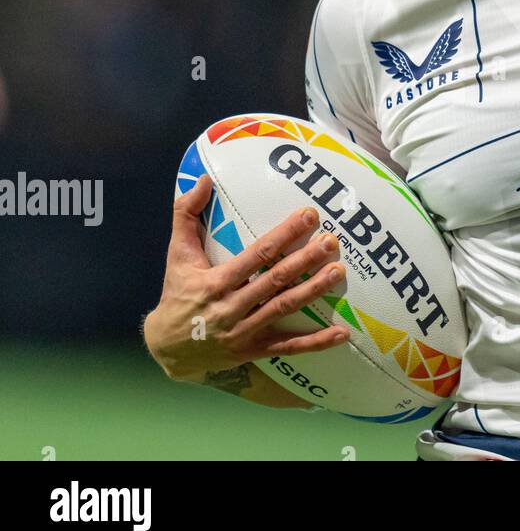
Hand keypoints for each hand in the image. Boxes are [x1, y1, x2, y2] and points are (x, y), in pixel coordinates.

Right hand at [143, 172, 349, 381]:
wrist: (166, 349)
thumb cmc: (177, 293)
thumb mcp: (177, 254)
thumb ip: (186, 214)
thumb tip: (203, 179)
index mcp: (215, 282)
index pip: (256, 255)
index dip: (284, 235)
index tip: (309, 215)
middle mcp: (231, 308)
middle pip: (275, 281)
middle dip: (305, 260)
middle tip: (332, 242)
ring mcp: (243, 332)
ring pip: (284, 309)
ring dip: (314, 291)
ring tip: (339, 272)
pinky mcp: (253, 351)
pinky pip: (288, 347)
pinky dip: (316, 343)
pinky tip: (342, 333)